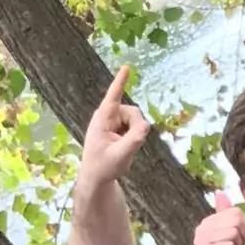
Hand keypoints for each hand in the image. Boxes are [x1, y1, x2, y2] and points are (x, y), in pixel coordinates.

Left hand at [78, 65, 151, 187]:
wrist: (97, 176)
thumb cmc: (104, 166)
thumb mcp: (120, 155)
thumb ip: (134, 140)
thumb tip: (147, 125)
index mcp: (102, 119)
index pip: (113, 97)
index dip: (120, 82)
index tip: (126, 67)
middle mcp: (108, 116)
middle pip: (133, 112)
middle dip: (138, 127)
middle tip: (133, 144)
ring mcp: (113, 121)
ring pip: (136, 119)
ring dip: (136, 133)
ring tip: (124, 148)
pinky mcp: (119, 127)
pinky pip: (135, 126)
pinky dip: (135, 136)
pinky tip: (124, 146)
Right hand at [195, 190, 244, 244]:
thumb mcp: (233, 234)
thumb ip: (227, 214)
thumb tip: (220, 192)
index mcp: (208, 222)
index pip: (236, 213)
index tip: (239, 240)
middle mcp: (201, 229)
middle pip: (235, 222)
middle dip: (242, 237)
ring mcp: (200, 241)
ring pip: (233, 234)